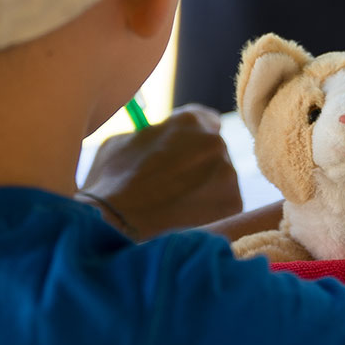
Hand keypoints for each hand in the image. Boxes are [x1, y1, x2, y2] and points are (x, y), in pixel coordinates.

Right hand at [80, 104, 241, 239]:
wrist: (117, 224)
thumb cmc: (111, 181)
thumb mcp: (122, 142)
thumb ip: (149, 135)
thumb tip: (156, 139)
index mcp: (190, 121)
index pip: (206, 121)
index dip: (191, 138)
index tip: (182, 151)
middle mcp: (215, 143)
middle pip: (213, 152)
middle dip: (197, 165)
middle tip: (173, 184)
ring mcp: (228, 174)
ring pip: (220, 180)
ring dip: (204, 189)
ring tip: (174, 205)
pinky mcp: (233, 205)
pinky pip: (223, 206)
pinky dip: (208, 213)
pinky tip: (184, 220)